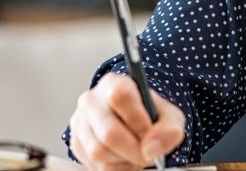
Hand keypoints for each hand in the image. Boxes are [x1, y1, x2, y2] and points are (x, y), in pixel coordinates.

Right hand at [69, 73, 185, 170]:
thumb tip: (152, 147)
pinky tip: (124, 158)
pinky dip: (115, 167)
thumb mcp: (169, 116)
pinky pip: (95, 165)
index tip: (149, 133)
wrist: (134, 123)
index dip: (137, 120)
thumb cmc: (150, 116)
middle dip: (134, 149)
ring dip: (124, 160)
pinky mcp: (76, 143)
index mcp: (113, 83)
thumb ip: (168, 129)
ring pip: (99, 151)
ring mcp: (80, 122)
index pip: (119, 96)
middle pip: (108, 132)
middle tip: (147, 154)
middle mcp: (91, 100)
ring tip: (136, 154)